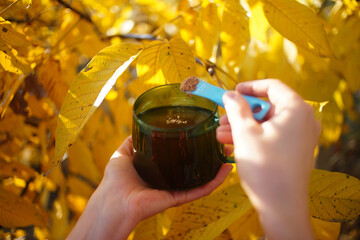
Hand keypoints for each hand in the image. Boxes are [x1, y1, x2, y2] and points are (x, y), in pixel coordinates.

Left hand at [67, 136, 231, 239]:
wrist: (113, 201)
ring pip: (202, 179)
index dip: (192, 147)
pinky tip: (225, 171)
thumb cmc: (114, 181)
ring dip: (217, 168)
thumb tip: (140, 127)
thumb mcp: (123, 153)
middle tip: (221, 143)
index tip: (204, 134)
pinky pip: (200, 190)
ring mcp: (176, 190)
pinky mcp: (178, 198)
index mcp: (159, 170)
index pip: (180, 158)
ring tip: (228, 153)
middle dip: (210, 156)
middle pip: (194, 168)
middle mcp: (170, 180)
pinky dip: (214, 182)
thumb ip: (133, 141)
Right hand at [216, 79, 320, 239]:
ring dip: (243, 127)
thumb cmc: (265, 167)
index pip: (272, 86)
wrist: (282, 206)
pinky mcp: (295, 151)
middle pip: (268, 107)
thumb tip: (229, 95)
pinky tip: (232, 145)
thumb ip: (236, 109)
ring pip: (267, 123)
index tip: (232, 92)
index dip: (249, 87)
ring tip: (221, 135)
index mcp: (296, 109)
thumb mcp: (245, 133)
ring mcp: (301, 137)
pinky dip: (254, 138)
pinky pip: (272, 136)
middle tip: (222, 119)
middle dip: (242, 113)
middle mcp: (303, 120)